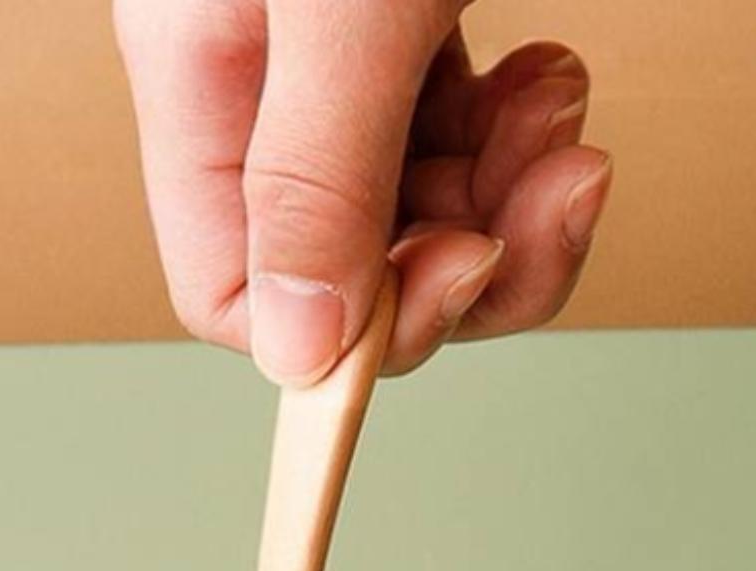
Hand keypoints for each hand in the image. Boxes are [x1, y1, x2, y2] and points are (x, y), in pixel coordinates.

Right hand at [114, 0, 611, 381]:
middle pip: (351, 271)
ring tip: (554, 111)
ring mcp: (334, 64)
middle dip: (469, 257)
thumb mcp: (343, 4)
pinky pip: (459, 137)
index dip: (346, 332)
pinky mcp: (406, 27)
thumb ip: (315, 173)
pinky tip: (544, 81)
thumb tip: (301, 350)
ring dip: (510, 192)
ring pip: (422, 212)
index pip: (233, 293)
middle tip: (553, 193)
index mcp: (201, 82)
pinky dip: (519, 128)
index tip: (452, 282)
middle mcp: (262, 90)